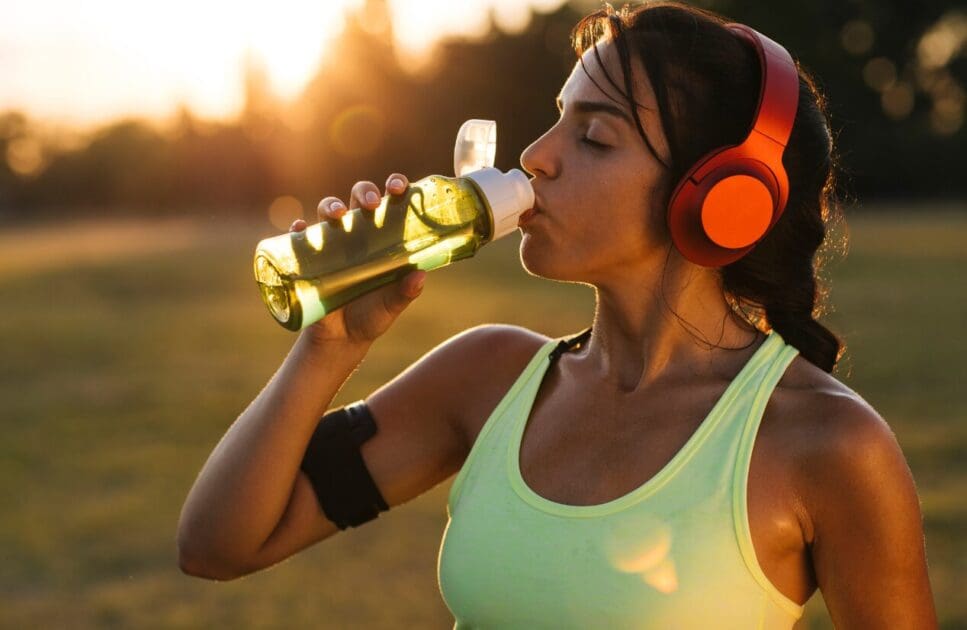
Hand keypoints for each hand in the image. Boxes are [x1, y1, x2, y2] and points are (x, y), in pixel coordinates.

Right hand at [289, 173, 425, 346]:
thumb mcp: (391, 306)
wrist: (342, 339)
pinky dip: (298, 228)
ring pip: (329, 210)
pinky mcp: (310, 257)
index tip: (397, 187)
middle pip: (359, 198)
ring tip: (338, 214)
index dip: (394, 187)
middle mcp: (359, 234)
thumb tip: (420, 276)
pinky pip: (299, 236)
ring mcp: (332, 242)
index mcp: (384, 237)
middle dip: (364, 192)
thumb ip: (405, 292)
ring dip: (331, 205)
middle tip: (371, 204)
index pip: (391, 203)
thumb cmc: (372, 315)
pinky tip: (300, 228)